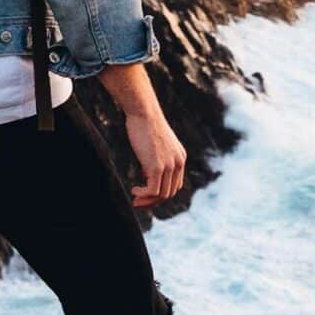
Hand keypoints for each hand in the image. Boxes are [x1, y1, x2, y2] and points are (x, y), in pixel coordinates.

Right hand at [99, 61, 186, 208]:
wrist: (143, 112)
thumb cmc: (144, 124)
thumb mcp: (155, 144)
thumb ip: (155, 159)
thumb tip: (147, 174)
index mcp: (180, 158)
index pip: (175, 185)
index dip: (161, 192)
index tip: (146, 194)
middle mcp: (178, 163)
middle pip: (169, 192)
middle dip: (153, 201)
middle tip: (137, 202)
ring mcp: (169, 166)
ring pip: (162, 194)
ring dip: (147, 200)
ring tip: (135, 199)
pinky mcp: (157, 167)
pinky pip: (153, 190)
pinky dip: (143, 194)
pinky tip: (133, 190)